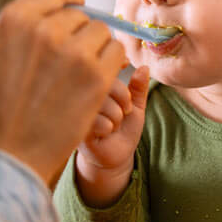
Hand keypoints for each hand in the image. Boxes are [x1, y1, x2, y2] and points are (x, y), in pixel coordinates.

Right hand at [0, 0, 126, 183]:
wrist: (7, 157)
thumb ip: (24, 30)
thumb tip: (51, 12)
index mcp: (15, 19)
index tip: (74, 7)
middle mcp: (45, 29)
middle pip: (80, 14)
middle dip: (79, 32)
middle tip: (71, 57)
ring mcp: (73, 52)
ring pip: (102, 32)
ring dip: (96, 49)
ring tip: (80, 74)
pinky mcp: (97, 77)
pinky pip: (117, 54)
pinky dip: (110, 65)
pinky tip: (94, 83)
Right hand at [76, 65, 149, 206]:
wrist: (115, 156)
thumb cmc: (124, 129)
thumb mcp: (135, 106)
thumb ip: (139, 88)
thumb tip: (144, 67)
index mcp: (96, 84)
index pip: (106, 65)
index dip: (117, 65)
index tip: (126, 68)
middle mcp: (83, 94)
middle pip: (107, 83)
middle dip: (124, 99)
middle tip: (124, 111)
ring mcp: (79, 110)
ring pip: (104, 104)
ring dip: (116, 117)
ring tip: (112, 124)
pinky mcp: (76, 126)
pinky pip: (98, 121)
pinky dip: (108, 128)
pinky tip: (103, 133)